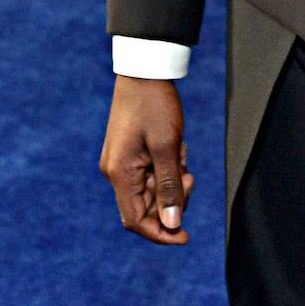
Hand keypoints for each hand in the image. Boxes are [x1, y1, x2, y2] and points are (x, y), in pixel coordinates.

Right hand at [99, 76, 192, 244]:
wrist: (145, 69)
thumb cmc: (155, 105)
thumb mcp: (168, 146)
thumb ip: (169, 187)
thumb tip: (173, 223)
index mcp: (120, 173)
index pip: (136, 221)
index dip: (161, 233)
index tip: (186, 236)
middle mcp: (115, 172)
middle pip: (145, 207)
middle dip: (172, 200)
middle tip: (189, 176)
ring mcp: (121, 162)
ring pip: (151, 190)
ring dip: (172, 181)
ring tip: (182, 153)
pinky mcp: (129, 152)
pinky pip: (151, 173)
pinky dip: (167, 167)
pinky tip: (177, 146)